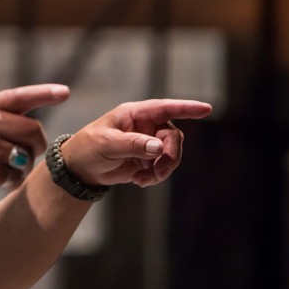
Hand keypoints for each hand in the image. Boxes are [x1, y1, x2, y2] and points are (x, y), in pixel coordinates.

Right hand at [0, 84, 69, 203]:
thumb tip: (32, 129)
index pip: (19, 97)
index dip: (44, 94)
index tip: (64, 92)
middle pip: (34, 131)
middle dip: (36, 146)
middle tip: (28, 155)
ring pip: (26, 156)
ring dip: (21, 168)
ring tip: (2, 170)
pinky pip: (14, 177)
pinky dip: (9, 182)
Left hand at [60, 99, 211, 187]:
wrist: (81, 169)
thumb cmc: (89, 147)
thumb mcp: (107, 144)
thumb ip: (133, 144)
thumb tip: (158, 147)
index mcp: (135, 114)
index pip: (165, 108)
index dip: (187, 107)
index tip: (207, 108)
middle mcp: (146, 126)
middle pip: (173, 137)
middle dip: (170, 155)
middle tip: (159, 171)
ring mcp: (148, 142)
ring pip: (172, 153)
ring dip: (163, 168)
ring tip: (144, 179)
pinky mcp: (148, 159)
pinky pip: (164, 167)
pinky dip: (156, 176)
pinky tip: (139, 180)